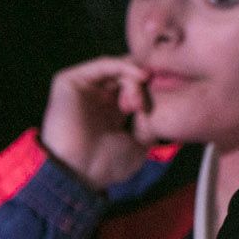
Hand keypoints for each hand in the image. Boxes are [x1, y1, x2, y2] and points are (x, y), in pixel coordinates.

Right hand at [39, 56, 154, 190]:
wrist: (78, 173)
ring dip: (135, 80)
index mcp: (112, 111)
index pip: (136, 88)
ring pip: (118, 69)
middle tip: (146, 107)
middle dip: (144, 86)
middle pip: (128, 76)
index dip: (153, 90)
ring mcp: (84, 88)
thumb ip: (150, 121)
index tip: (169, 101)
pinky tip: (140, 77)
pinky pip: (103, 65)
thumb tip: (159, 104)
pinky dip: (123, 67)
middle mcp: (98, 97)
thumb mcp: (140, 144)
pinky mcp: (70, 81)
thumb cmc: (106, 166)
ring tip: (140, 102)